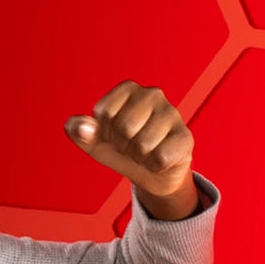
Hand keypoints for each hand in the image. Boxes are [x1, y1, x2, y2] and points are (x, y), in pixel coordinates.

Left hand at [65, 81, 197, 219]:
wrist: (153, 175)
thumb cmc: (123, 150)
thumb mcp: (95, 142)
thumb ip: (79, 131)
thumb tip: (80, 126)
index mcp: (128, 89)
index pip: (103, 113)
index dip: (104, 132)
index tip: (114, 135)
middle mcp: (152, 94)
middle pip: (123, 128)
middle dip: (122, 146)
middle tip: (131, 146)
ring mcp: (172, 114)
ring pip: (142, 145)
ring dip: (139, 158)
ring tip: (145, 152)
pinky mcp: (185, 137)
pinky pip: (160, 158)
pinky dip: (154, 166)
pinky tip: (159, 160)